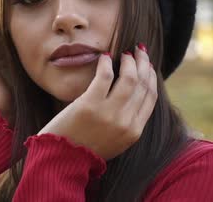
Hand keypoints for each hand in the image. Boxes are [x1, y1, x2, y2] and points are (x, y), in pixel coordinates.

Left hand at [38, 45, 157, 159]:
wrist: (61, 161)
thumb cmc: (84, 149)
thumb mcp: (114, 141)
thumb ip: (125, 123)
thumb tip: (131, 96)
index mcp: (134, 132)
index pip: (150, 98)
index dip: (151, 77)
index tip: (148, 66)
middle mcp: (126, 122)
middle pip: (143, 85)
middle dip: (144, 64)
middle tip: (140, 51)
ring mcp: (109, 113)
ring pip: (129, 78)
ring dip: (129, 61)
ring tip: (124, 52)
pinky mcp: (90, 105)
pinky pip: (105, 76)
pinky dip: (106, 63)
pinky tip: (104, 56)